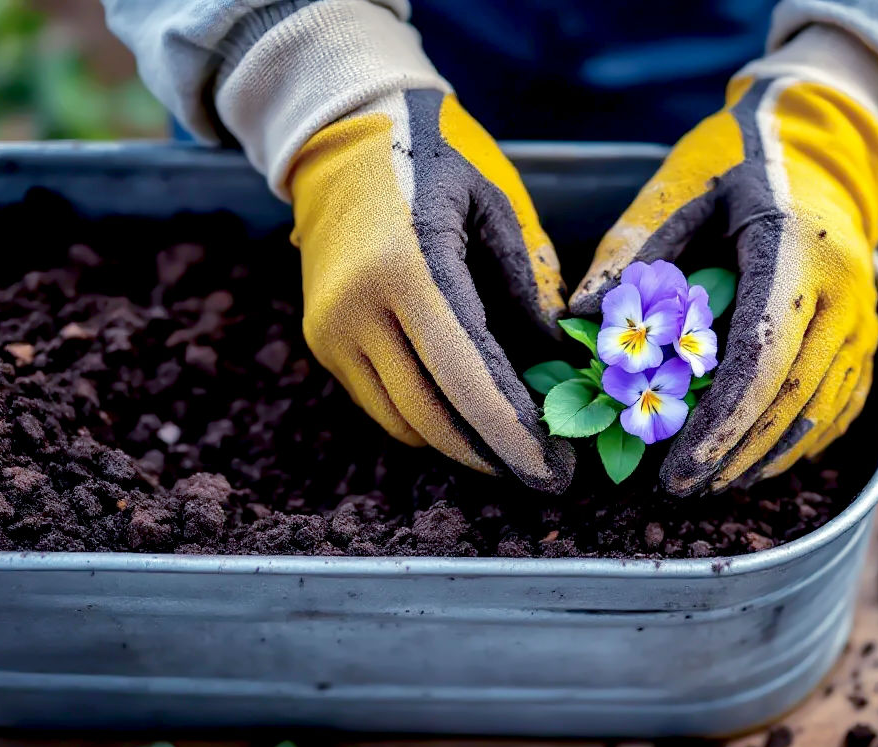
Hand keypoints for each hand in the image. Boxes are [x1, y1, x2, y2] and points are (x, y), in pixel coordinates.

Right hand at [290, 89, 573, 492]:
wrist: (343, 137)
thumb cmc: (438, 161)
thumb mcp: (496, 210)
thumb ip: (525, 290)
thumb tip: (556, 364)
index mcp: (409, 269)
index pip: (468, 378)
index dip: (514, 433)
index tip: (556, 470)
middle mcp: (358, 309)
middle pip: (433, 416)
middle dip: (494, 456)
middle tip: (547, 477)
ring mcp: (331, 329)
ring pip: (404, 422)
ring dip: (462, 445)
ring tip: (516, 449)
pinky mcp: (321, 340)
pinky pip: (381, 404)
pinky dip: (428, 420)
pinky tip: (470, 417)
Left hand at [570, 77, 877, 494]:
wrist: (827, 149)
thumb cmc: (743, 165)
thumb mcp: (684, 192)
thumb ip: (634, 251)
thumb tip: (576, 318)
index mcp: (797, 255)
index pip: (760, 359)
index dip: (720, 423)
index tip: (676, 467)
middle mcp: (844, 297)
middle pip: (789, 400)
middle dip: (732, 455)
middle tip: (678, 490)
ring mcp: (865, 324)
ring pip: (817, 416)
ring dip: (762, 460)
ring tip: (707, 485)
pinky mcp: (869, 343)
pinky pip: (837, 412)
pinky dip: (794, 446)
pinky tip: (751, 464)